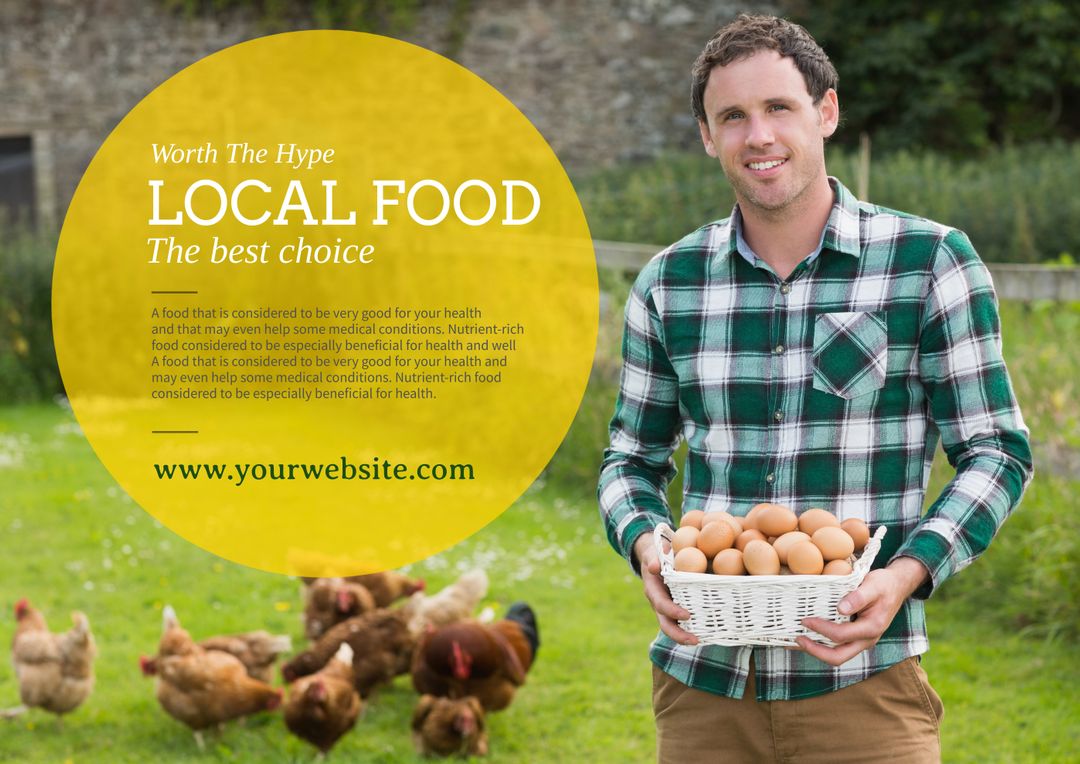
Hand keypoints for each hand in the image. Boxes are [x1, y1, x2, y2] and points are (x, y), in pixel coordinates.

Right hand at [633, 533, 698, 645]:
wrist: (655, 559)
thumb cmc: (658, 554)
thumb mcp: (654, 553)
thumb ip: (654, 558)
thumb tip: (653, 567)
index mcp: (653, 590)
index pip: (661, 604)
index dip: (672, 611)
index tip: (686, 615)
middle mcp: (658, 603)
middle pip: (665, 624)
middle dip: (678, 635)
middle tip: (695, 641)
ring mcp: (666, 608)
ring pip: (672, 627)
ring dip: (684, 637)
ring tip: (700, 642)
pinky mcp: (675, 609)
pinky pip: (680, 623)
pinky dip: (690, 630)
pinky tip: (705, 634)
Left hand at [795, 557, 928, 665]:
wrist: (896, 587)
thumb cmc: (884, 584)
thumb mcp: (873, 585)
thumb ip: (858, 597)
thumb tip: (841, 609)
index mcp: (872, 628)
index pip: (842, 635)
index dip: (821, 629)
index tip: (805, 620)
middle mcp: (866, 640)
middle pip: (838, 657)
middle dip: (815, 651)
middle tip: (797, 639)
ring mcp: (861, 641)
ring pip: (837, 656)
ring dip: (816, 651)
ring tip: (796, 641)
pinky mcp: (856, 638)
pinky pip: (838, 647)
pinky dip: (821, 645)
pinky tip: (808, 637)